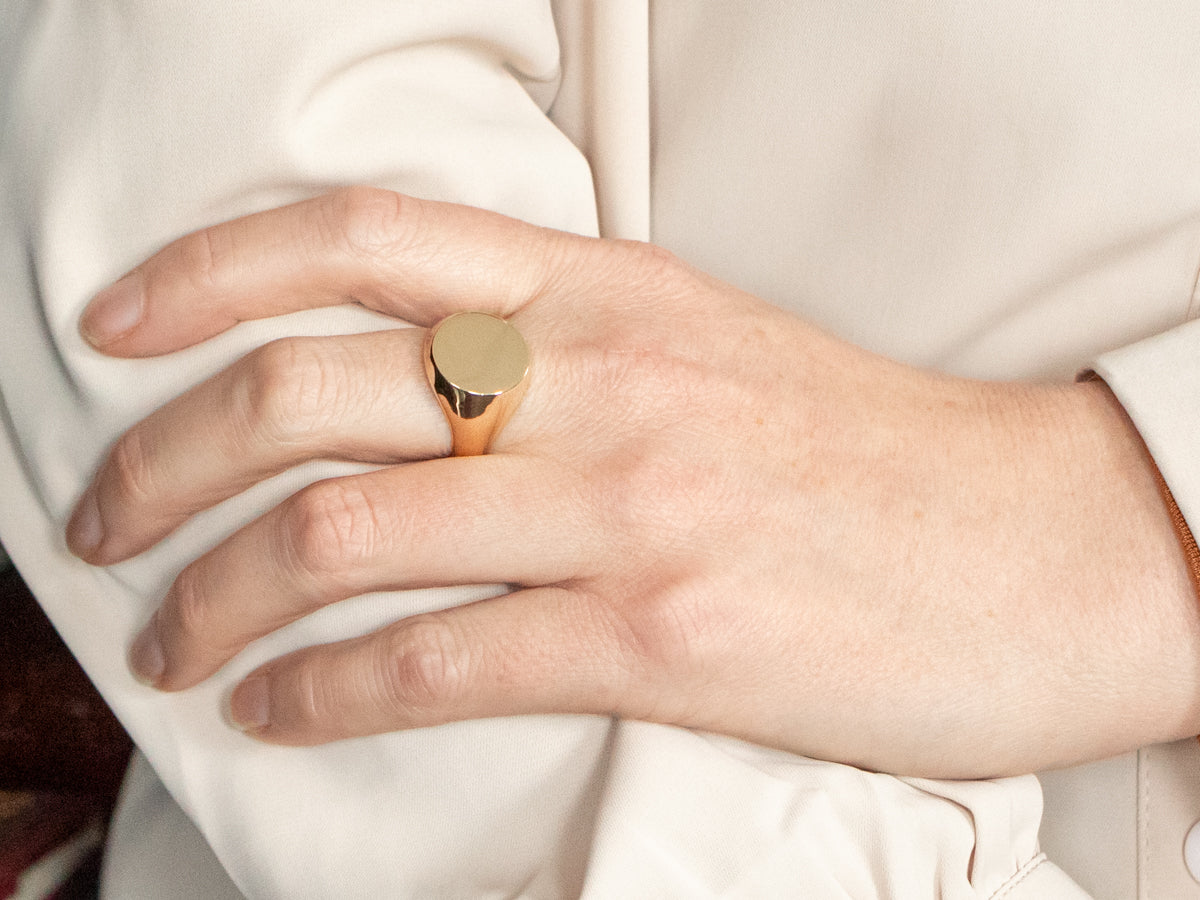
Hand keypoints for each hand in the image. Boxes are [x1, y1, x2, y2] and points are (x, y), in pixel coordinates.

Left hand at [67, 188, 1199, 776]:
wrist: (1040, 543)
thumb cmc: (871, 452)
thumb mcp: (707, 346)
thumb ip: (566, 344)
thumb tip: (425, 381)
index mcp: (610, 291)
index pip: (362, 239)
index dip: (211, 271)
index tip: (120, 327)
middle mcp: (602, 379)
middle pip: (310, 391)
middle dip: (165, 457)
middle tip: (105, 518)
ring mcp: (630, 506)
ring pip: (346, 534)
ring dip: (218, 593)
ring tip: (168, 637)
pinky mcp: (664, 638)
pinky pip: (436, 663)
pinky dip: (324, 693)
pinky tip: (278, 711)